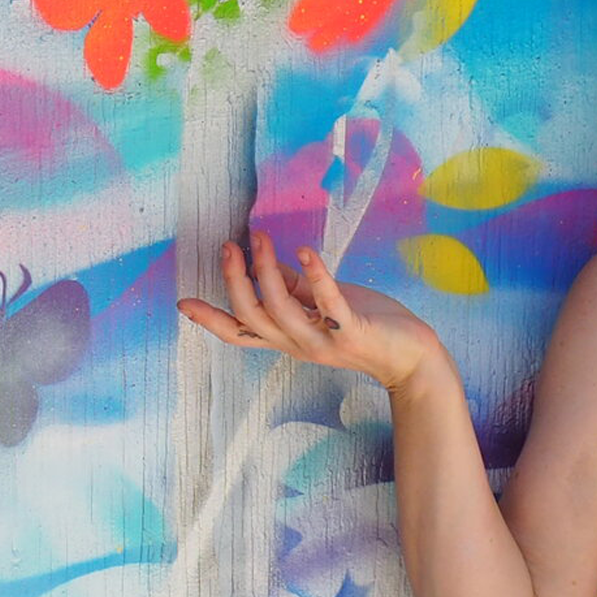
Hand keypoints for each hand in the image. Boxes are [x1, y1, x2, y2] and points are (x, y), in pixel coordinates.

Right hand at [178, 232, 442, 391]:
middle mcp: (299, 343)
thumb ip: (294, 289)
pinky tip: (306, 252)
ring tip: (258, 239)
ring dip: (267, 272)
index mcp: (288, 338)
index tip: (183, 303)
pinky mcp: (352, 332)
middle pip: (251, 318)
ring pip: (280, 312)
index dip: (211, 320)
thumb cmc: (368, 325)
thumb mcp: (323, 305)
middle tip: (227, 246)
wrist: (412, 356)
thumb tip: (265, 266)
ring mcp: (324, 341)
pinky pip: (328, 305)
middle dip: (234, 282)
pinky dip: (315, 277)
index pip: (240, 333)